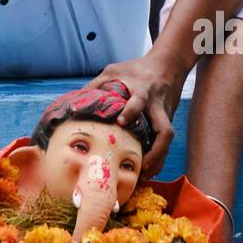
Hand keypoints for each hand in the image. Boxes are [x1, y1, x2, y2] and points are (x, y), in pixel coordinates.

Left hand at [87, 52, 183, 178]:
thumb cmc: (137, 68)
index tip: (121, 122)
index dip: (131, 111)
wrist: (168, 64)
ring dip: (157, 160)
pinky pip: (166, 143)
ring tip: (143, 177)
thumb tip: (73, 103)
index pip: (139, 101)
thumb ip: (97, 85)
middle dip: (155, 151)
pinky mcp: (167, 121)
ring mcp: (165, 115)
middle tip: (140, 167)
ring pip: (167, 141)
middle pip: (164, 130)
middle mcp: (157, 106)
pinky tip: (147, 171)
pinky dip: (158, 158)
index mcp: (143, 91)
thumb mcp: (115, 70)